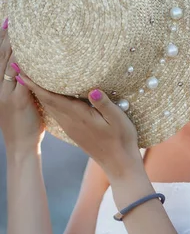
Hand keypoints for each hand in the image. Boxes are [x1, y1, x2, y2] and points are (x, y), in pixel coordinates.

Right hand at [0, 18, 44, 153]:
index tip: (7, 23)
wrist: (21, 146)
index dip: (1, 40)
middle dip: (6, 37)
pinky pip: (20, 77)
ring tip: (21, 29)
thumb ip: (22, 85)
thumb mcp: (19, 101)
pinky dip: (24, 64)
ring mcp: (5, 92)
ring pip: (8, 63)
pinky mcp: (17, 100)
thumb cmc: (25, 124)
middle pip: (0, 56)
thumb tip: (33, 70)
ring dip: (14, 45)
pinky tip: (31, 53)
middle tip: (12, 19)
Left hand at [17, 67, 142, 179]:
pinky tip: (50, 97)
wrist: (119, 164)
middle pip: (46, 101)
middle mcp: (70, 122)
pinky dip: (49, 102)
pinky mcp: (74, 131)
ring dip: (40, 94)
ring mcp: (71, 128)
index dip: (36, 85)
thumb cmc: (122, 140)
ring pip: (50, 107)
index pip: (52, 98)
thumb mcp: (118, 120)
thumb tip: (93, 90)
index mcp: (79, 116)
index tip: (22, 73)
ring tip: (32, 79)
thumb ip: (104, 104)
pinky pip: (57, 113)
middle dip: (33, 86)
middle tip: (22, 69)